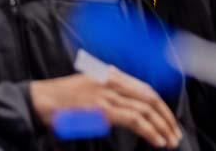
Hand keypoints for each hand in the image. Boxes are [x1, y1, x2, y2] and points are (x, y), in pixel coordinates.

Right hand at [29, 70, 181, 148]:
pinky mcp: (103, 109)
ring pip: (145, 108)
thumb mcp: (88, 85)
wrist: (40, 100)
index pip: (144, 88)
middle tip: (175, 132)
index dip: (161, 105)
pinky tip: (157, 140)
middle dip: (166, 116)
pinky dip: (150, 131)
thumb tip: (124, 98)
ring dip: (162, 126)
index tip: (169, 120)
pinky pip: (134, 119)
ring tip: (170, 141)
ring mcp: (108, 94)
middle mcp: (112, 81)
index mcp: (110, 75)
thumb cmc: (60, 98)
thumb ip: (107, 88)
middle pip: (149, 96)